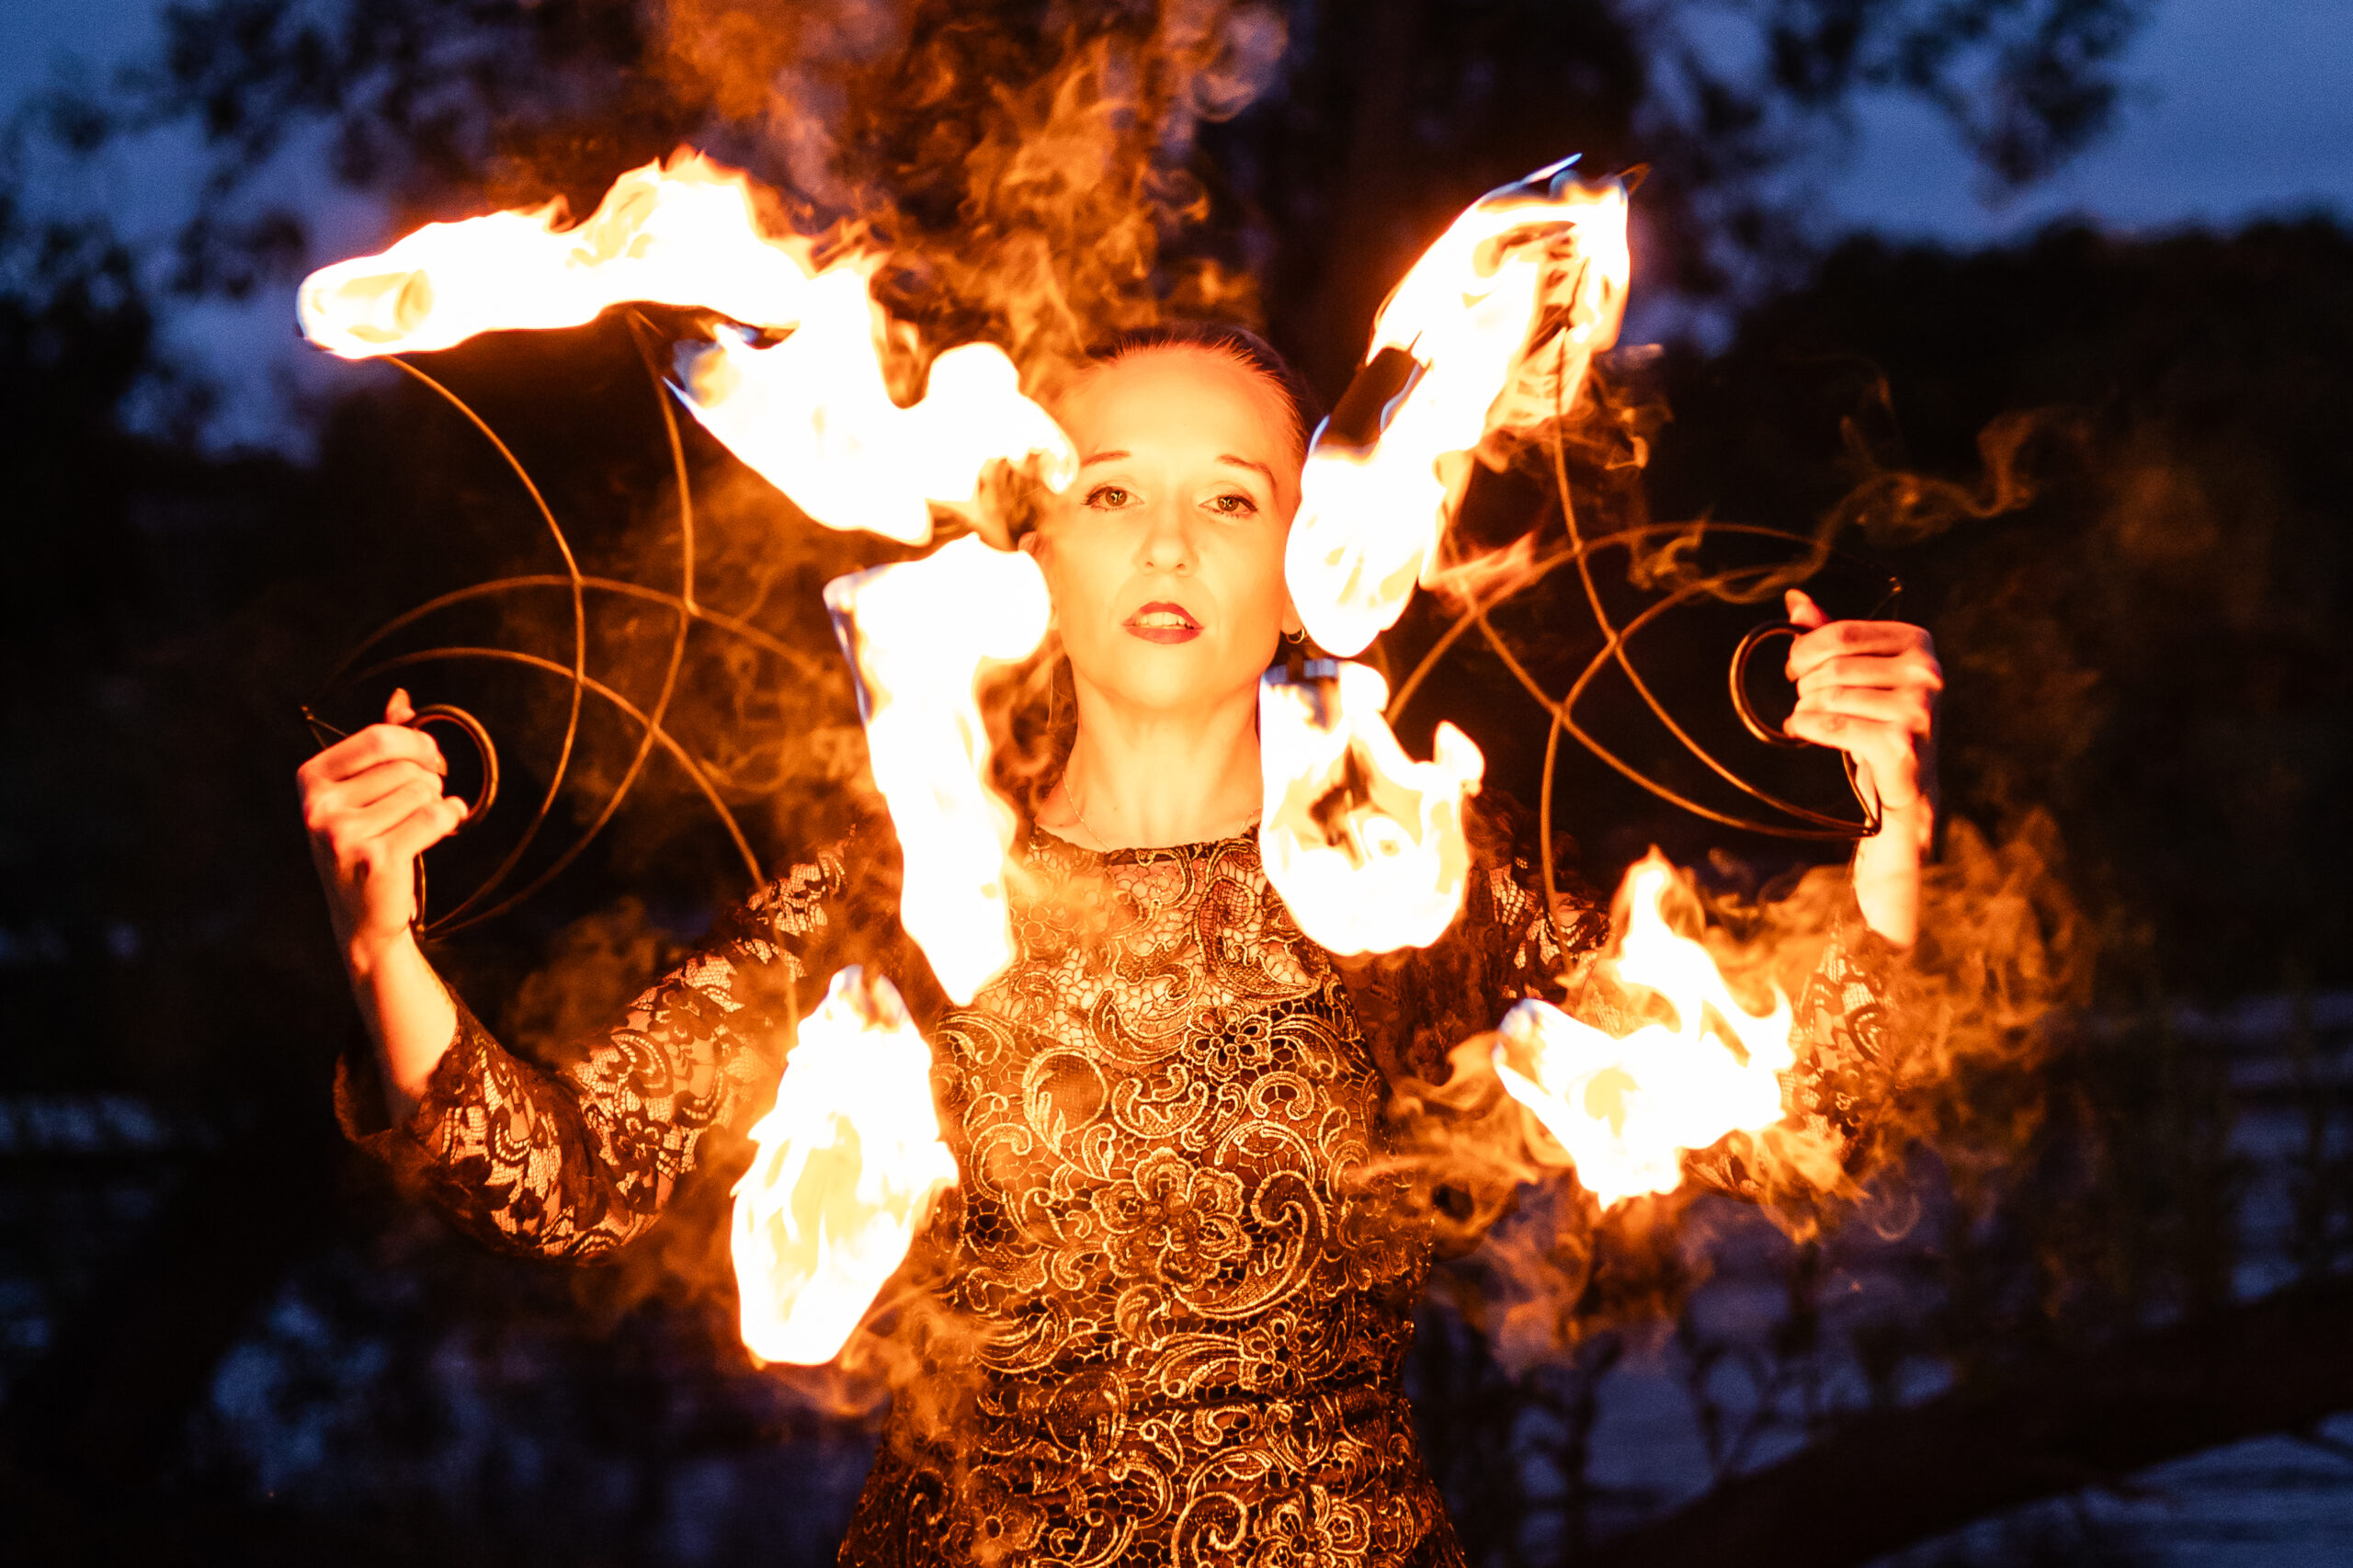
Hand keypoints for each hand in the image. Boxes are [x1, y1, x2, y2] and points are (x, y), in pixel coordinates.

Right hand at [298, 689, 467, 963]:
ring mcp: (341, 835)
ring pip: (422, 792)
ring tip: (416, 828)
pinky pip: (434, 818)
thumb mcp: (364, 792)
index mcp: (311, 779)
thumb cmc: (367, 844)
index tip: (432, 760)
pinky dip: (449, 820)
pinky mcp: (373, 859)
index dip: (417, 743)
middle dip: (428, 780)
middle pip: (405, 767)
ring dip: (434, 806)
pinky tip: (442, 831)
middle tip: (425, 802)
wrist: (362, 916)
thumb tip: (402, 700)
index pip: (378, 738)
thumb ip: (381, 746)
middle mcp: (318, 806)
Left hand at [1781, 589, 1939, 830]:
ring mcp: (1919, 707)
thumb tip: (1794, 598)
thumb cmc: (1878, 716)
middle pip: (1835, 667)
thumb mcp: (1859, 670)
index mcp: (1918, 641)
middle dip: (1805, 683)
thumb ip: (1831, 634)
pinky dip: (1806, 727)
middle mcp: (1926, 670)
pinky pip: (1833, 725)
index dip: (1805, 649)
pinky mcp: (1902, 741)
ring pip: (1831, 696)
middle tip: (1804, 698)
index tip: (1794, 666)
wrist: (1906, 779)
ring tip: (1806, 716)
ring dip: (1806, 707)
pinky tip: (1800, 729)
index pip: (1843, 633)